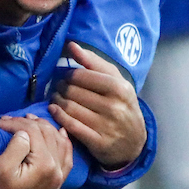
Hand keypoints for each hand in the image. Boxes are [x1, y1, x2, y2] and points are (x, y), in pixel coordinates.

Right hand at [0, 114, 72, 188]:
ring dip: (46, 128)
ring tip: (30, 121)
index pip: (34, 132)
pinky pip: (67, 158)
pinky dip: (64, 143)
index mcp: (45, 165)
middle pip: (48, 134)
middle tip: (10, 119)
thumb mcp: (0, 169)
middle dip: (29, 123)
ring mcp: (59, 179)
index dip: (16, 123)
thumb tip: (25, 132)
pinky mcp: (55, 185)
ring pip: (60, 143)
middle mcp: (57, 171)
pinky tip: (60, 133)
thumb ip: (16, 146)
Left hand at [48, 42, 145, 168]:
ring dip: (57, 101)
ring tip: (56, 98)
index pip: (81, 75)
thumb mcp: (116, 81)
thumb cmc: (122, 105)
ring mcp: (106, 126)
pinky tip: (54, 110)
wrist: (135, 142)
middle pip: (73, 92)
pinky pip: (70, 126)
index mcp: (119, 88)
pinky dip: (58, 116)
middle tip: (59, 88)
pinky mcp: (97, 143)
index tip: (67, 76)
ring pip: (69, 108)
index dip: (69, 74)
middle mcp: (114, 107)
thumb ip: (93, 62)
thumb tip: (71, 45)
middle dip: (61, 88)